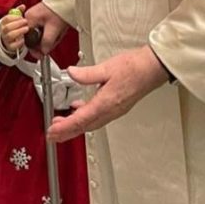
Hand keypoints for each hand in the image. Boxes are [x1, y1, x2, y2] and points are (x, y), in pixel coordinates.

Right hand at [0, 6, 28, 53]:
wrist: (8, 41)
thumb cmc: (12, 27)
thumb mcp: (13, 19)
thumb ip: (18, 12)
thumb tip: (23, 6)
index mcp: (3, 23)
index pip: (6, 19)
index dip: (14, 17)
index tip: (22, 17)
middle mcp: (3, 31)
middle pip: (8, 27)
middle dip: (18, 24)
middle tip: (26, 22)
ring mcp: (6, 39)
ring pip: (10, 35)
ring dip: (19, 31)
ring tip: (26, 28)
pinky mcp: (10, 47)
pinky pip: (14, 45)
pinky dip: (19, 42)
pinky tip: (24, 38)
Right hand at [23, 1, 69, 55]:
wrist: (67, 0)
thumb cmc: (60, 10)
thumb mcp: (54, 29)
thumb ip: (47, 43)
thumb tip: (43, 51)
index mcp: (29, 19)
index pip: (26, 39)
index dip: (34, 49)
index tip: (41, 55)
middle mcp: (29, 17)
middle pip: (32, 37)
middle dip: (43, 43)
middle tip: (53, 44)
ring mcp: (34, 16)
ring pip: (38, 33)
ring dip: (47, 38)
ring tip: (57, 34)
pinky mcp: (40, 16)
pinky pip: (42, 28)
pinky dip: (48, 32)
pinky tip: (56, 31)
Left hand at [46, 45, 169, 143]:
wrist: (152, 69)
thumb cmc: (134, 68)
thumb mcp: (106, 68)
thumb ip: (86, 73)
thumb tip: (71, 73)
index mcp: (105, 103)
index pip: (80, 120)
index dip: (64, 127)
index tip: (52, 132)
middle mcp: (110, 111)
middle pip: (84, 126)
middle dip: (67, 132)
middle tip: (52, 135)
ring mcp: (114, 110)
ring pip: (90, 124)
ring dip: (75, 126)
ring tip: (61, 125)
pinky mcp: (117, 106)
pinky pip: (97, 117)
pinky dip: (85, 118)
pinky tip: (79, 110)